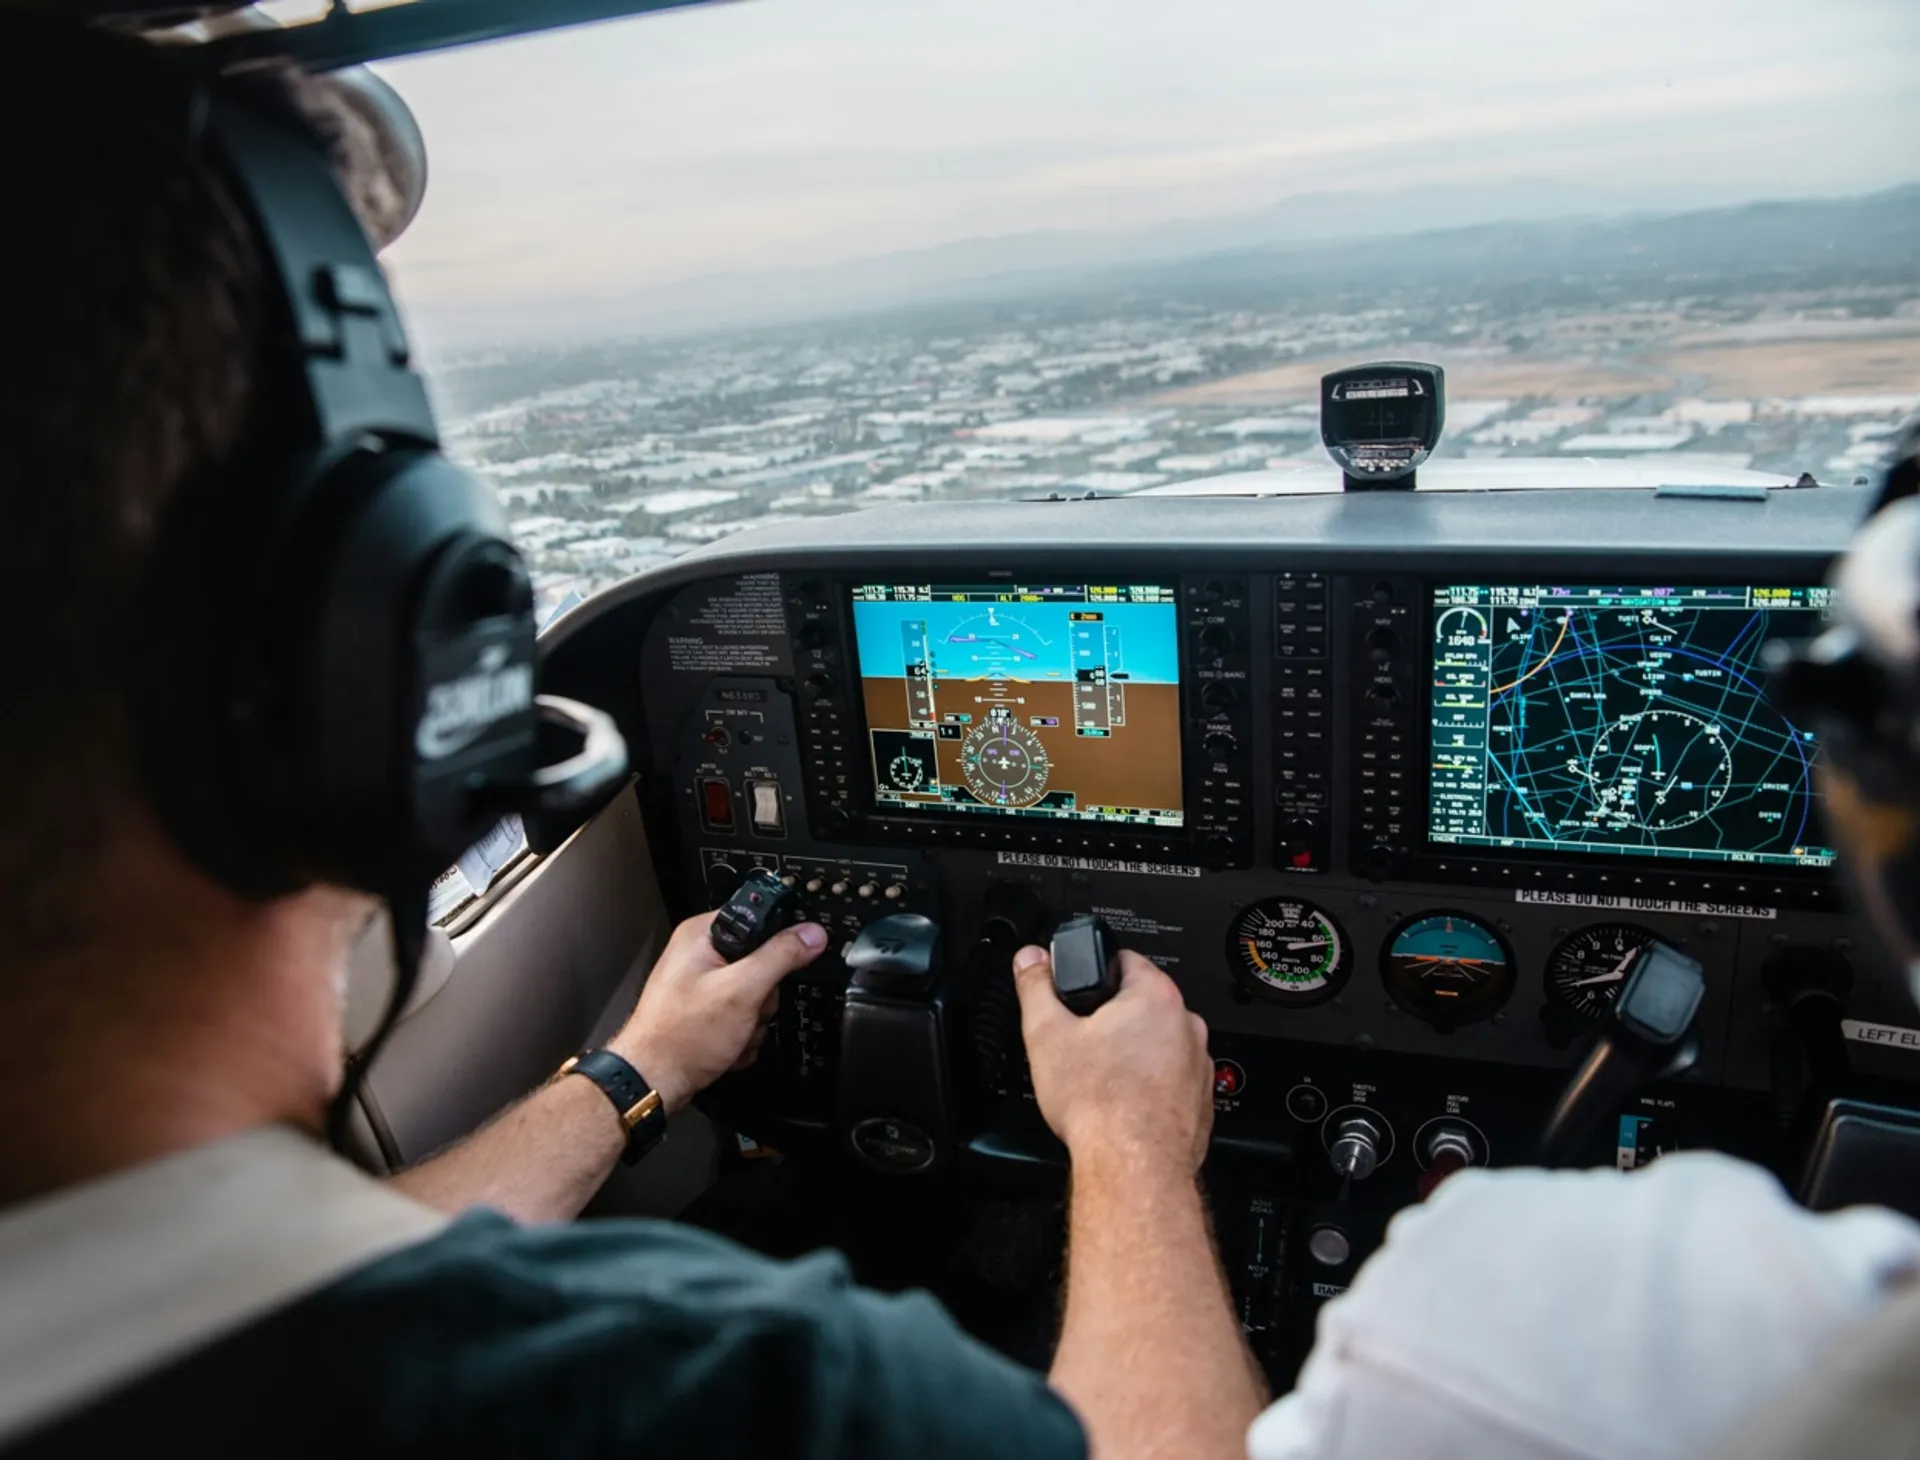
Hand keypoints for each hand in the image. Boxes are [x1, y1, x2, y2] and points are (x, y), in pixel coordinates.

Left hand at [610, 913, 826, 1114]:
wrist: (654, 1081)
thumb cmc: (679, 1037)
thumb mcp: (741, 991)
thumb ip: (780, 957)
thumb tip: (811, 934)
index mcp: (703, 934)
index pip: (758, 918)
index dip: (777, 942)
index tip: (783, 964)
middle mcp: (701, 955)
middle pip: (762, 963)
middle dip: (763, 996)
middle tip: (746, 1008)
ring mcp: (704, 986)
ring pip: (757, 995)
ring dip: (753, 1021)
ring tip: (732, 1032)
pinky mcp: (707, 1012)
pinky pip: (743, 1016)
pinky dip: (741, 1034)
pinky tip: (726, 1044)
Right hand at [1012, 944, 1213, 1175]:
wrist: (1133, 1166)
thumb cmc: (1101, 1104)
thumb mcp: (1046, 1034)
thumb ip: (1036, 987)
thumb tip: (1031, 960)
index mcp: (1156, 997)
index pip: (1124, 960)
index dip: (1093, 975)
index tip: (1078, 995)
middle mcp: (1187, 1026)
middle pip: (1142, 1006)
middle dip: (1112, 1020)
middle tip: (1083, 1044)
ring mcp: (1198, 1065)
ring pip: (1158, 1046)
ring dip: (1133, 1055)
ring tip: (1101, 1080)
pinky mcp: (1200, 1101)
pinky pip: (1170, 1081)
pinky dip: (1149, 1088)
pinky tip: (1123, 1105)